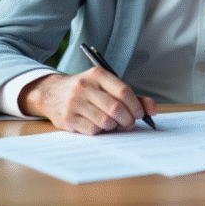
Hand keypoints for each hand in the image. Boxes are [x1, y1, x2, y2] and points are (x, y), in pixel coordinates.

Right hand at [18, 69, 156, 134]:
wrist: (51, 93)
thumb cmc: (86, 90)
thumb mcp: (105, 86)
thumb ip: (131, 96)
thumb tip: (153, 110)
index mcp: (98, 75)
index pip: (123, 90)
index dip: (135, 105)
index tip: (139, 114)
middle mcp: (85, 86)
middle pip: (116, 108)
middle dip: (128, 119)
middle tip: (129, 123)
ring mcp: (74, 102)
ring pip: (105, 120)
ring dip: (114, 126)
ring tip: (113, 124)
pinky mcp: (67, 118)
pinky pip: (92, 130)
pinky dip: (101, 131)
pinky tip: (99, 126)